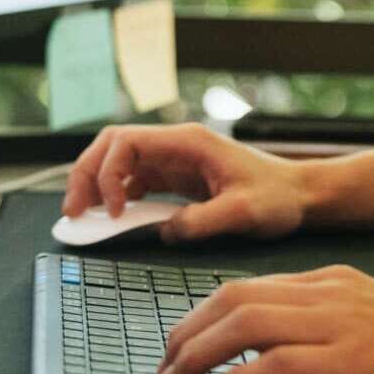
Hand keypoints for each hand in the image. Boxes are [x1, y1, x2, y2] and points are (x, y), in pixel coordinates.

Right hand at [60, 123, 308, 242]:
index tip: (113, 211)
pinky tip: (109, 221)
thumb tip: (165, 231)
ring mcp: (173, 163)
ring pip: (117, 165)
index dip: (108, 174)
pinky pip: (133, 184)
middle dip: (86, 175)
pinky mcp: (176, 181)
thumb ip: (203, 221)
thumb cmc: (279, 197)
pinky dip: (114, 200)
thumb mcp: (244, 212)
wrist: (301, 195)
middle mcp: (175, 147)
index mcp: (188, 143)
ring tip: (81, 219)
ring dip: (95, 188)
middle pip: (111, 147)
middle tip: (72, 213)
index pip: (126, 142)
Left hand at [155, 265, 373, 373]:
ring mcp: (341, 323)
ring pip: (243, 324)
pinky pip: (271, 366)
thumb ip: (329, 327)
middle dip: (185, 332)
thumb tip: (276, 356)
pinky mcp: (351, 361)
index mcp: (336, 280)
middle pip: (233, 298)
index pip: (249, 286)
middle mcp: (332, 292)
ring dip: (196, 357)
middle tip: (163, 369)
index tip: (179, 346)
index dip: (202, 315)